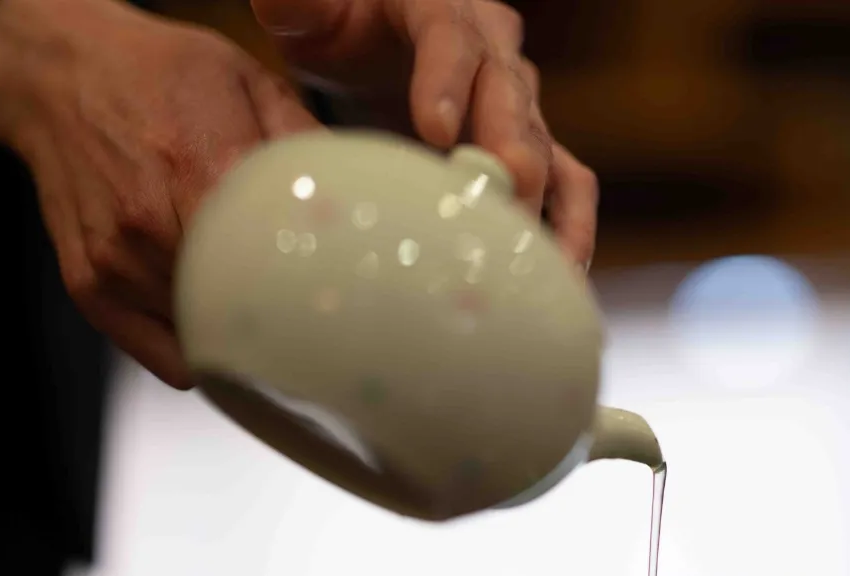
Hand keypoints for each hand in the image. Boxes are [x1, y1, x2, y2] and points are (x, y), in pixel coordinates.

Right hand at [0, 0, 320, 388]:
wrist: (57, 72)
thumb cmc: (157, 73)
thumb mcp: (250, 82)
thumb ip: (306, 143)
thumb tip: (362, 196)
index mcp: (202, 173)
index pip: (274, 268)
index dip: (314, 295)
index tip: (341, 305)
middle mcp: (154, 227)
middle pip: (241, 315)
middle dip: (282, 322)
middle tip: (313, 317)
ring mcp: (118, 265)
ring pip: (204, 344)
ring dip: (240, 338)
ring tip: (264, 313)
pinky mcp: (91, 288)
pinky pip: (163, 358)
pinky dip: (197, 353)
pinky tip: (219, 327)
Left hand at [249, 0, 597, 268]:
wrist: (377, 50)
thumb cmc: (340, 30)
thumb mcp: (311, 10)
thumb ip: (298, 3)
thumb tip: (279, 3)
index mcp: (439, 6)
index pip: (449, 34)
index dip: (446, 78)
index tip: (434, 129)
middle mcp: (493, 50)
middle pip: (510, 94)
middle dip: (513, 144)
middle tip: (509, 188)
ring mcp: (517, 104)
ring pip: (548, 145)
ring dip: (548, 200)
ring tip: (542, 252)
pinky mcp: (529, 151)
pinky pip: (567, 184)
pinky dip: (569, 226)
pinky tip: (558, 274)